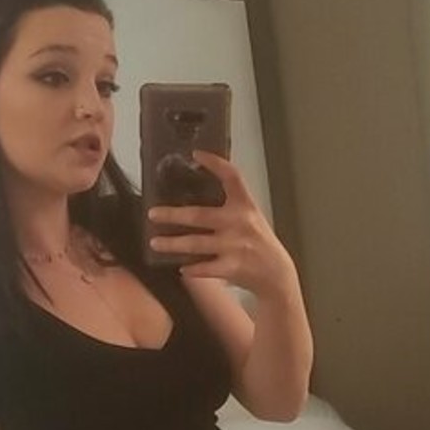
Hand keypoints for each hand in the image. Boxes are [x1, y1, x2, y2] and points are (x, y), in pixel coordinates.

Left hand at [147, 152, 294, 298]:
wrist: (277, 274)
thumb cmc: (258, 243)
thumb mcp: (250, 218)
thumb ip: (230, 206)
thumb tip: (194, 196)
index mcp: (245, 206)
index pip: (232, 177)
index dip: (215, 163)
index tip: (197, 154)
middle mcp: (240, 222)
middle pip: (199, 215)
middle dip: (172, 215)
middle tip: (152, 214)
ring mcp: (235, 246)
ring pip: (195, 243)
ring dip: (172, 244)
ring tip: (155, 242)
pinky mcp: (232, 267)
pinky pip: (204, 268)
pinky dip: (191, 269)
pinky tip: (181, 268)